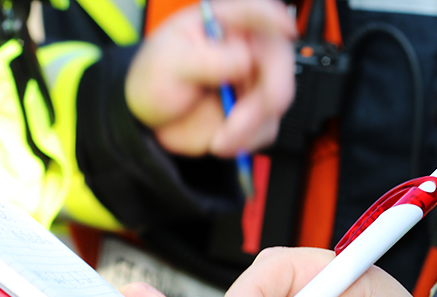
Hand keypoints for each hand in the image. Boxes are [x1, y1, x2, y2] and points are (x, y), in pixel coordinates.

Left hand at [126, 0, 296, 156]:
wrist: (152, 119)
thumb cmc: (156, 79)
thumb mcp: (171, 64)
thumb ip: (207, 60)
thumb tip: (244, 59)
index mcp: (222, 25)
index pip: (254, 12)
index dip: (273, 18)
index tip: (284, 28)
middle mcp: (244, 49)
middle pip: (278, 62)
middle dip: (266, 97)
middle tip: (238, 121)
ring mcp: (252, 81)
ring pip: (276, 100)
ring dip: (251, 127)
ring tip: (219, 140)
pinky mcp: (254, 112)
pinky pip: (267, 127)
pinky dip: (247, 141)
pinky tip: (222, 142)